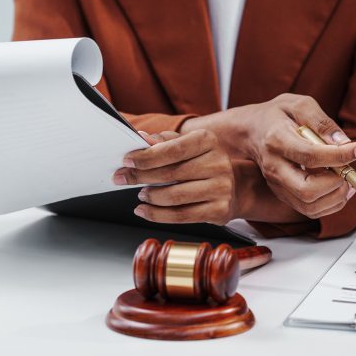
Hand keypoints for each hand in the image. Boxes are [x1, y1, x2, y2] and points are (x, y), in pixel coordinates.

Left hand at [113, 129, 235, 224]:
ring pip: (174, 197)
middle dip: (140, 176)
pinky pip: (181, 216)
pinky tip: (145, 211)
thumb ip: (164, 142)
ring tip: (141, 195)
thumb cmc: (202, 163)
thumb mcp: (187, 145)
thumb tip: (141, 139)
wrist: (233, 187)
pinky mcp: (219, 209)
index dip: (147, 156)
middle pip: (171, 173)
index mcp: (208, 141)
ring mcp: (221, 188)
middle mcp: (218, 163)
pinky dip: (157, 215)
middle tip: (122, 178)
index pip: (173, 149)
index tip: (127, 161)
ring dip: (150, 198)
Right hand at [181, 94, 355, 219]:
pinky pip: (309, 210)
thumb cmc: (277, 115)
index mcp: (277, 140)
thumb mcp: (299, 104)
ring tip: (348, 179)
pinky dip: (330, 204)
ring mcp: (277, 184)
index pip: (310, 156)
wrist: (251, 131)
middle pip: (307, 190)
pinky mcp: (283, 194)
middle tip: (349, 169)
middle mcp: (274, 167)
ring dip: (336, 197)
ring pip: (309, 206)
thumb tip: (345, 142)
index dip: (339, 155)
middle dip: (336, 183)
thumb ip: (322, 121)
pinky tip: (339, 187)